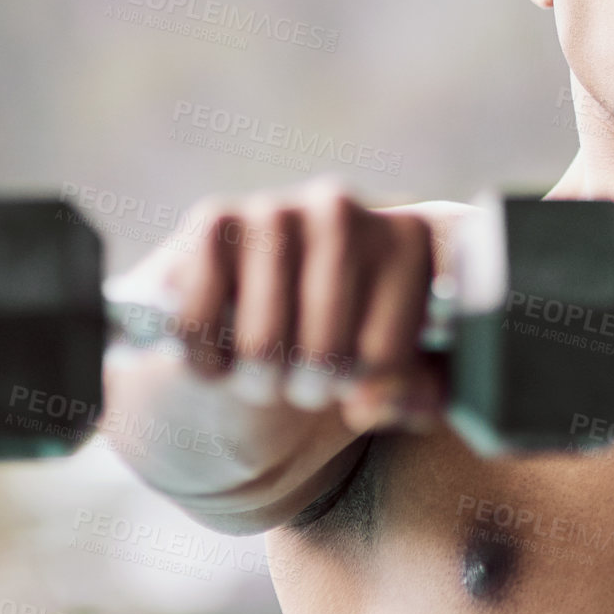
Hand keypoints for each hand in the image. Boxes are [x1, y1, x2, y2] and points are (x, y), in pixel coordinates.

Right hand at [135, 176, 439, 434]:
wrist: (259, 307)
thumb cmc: (342, 338)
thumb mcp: (392, 369)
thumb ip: (412, 395)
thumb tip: (373, 403)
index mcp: (407, 239)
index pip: (387, 357)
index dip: (363, 393)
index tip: (359, 386)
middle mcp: (343, 210)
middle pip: (326, 352)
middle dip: (310, 389)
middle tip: (308, 388)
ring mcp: (276, 211)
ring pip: (262, 345)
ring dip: (259, 382)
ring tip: (267, 374)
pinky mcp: (213, 223)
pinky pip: (201, 326)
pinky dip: (206, 362)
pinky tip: (221, 354)